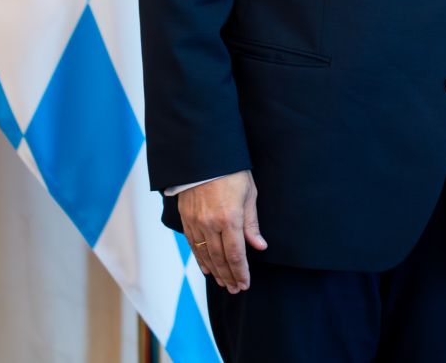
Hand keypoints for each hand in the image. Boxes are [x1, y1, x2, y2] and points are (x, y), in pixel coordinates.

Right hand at [178, 171, 267, 291]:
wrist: (205, 156)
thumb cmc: (232, 173)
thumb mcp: (249, 195)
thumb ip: (252, 224)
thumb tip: (259, 247)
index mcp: (230, 218)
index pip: (236, 254)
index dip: (241, 272)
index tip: (245, 284)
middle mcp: (211, 224)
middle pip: (220, 259)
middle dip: (229, 276)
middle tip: (235, 289)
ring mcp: (196, 222)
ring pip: (205, 255)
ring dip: (215, 272)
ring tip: (223, 283)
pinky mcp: (186, 219)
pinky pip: (193, 244)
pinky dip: (201, 259)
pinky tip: (207, 268)